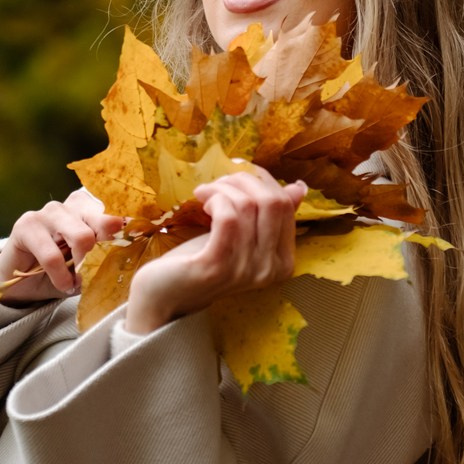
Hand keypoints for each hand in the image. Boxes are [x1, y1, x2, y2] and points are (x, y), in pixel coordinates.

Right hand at [0, 190, 124, 307]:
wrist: (22, 281)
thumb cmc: (62, 269)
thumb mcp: (89, 262)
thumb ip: (106, 255)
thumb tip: (132, 258)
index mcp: (91, 207)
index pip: (116, 208)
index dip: (129, 225)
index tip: (138, 240)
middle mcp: (72, 204)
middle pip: (104, 220)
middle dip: (107, 247)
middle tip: (101, 267)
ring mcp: (48, 211)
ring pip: (81, 236)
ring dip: (82, 266)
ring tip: (77, 282)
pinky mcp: (26, 225)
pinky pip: (52, 255)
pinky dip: (61, 276)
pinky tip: (63, 285)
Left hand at [124, 168, 306, 335]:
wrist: (165, 294)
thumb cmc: (202, 259)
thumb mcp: (241, 235)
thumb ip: (269, 215)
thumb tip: (298, 188)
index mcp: (283, 262)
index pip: (285, 207)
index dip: (263, 180)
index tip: (239, 169)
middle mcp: (270, 270)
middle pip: (272, 202)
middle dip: (243, 180)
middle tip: (218, 182)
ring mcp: (245, 270)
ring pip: (248, 206)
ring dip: (223, 188)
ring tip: (205, 192)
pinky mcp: (217, 266)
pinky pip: (228, 217)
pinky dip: (215, 200)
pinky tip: (203, 203)